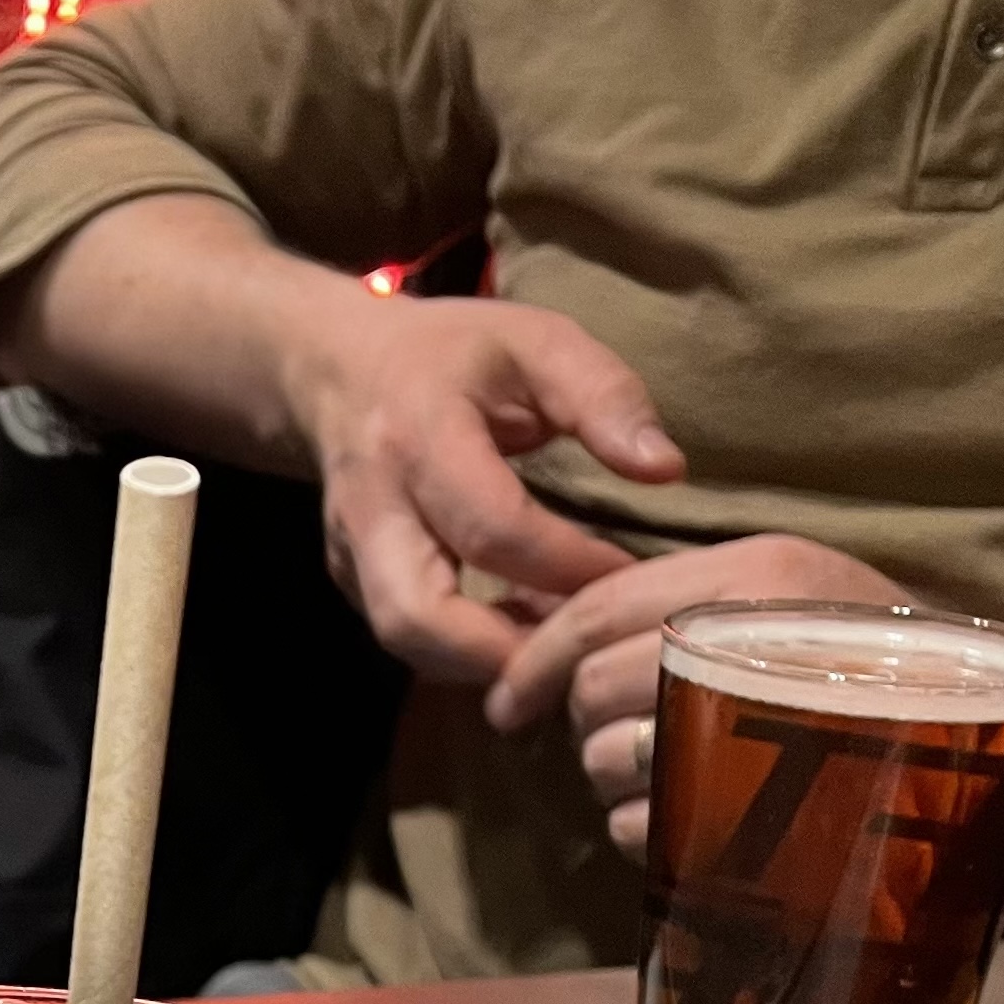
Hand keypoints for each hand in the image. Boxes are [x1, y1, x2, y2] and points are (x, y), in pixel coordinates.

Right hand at [282, 286, 687, 683]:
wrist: (338, 369)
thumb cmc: (453, 353)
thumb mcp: (537, 342)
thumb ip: (604, 396)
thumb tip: (665, 469)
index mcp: (419, 436)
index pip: (492, 529)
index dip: (567, 567)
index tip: (628, 575)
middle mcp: (371, 507)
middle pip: (417, 618)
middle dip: (504, 652)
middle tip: (583, 650)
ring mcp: (351, 553)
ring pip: (407, 643)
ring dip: (485, 661)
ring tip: (559, 644)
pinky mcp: (350, 582)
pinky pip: (410, 636)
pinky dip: (468, 649)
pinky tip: (524, 629)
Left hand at [482, 535, 912, 859]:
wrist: (991, 744)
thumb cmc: (883, 664)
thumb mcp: (797, 593)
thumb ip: (691, 600)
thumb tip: (560, 631)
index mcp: (756, 574)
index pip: (595, 607)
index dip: (533, 656)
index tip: (507, 699)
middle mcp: (747, 641)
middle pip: (592, 686)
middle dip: (580, 720)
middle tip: (608, 734)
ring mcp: (751, 731)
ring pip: (604, 758)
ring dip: (610, 776)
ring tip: (670, 768)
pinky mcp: (753, 812)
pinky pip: (639, 824)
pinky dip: (643, 828)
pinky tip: (691, 814)